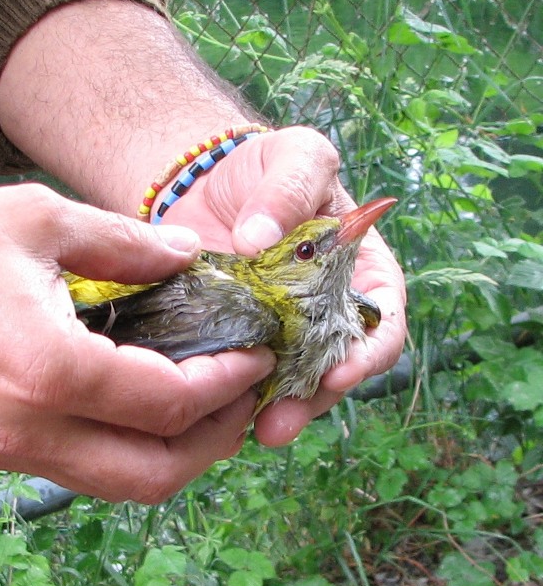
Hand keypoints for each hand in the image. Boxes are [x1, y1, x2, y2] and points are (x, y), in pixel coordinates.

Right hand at [0, 185, 274, 502]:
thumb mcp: (35, 217)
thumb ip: (122, 240)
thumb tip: (186, 254)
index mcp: (49, 369)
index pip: (168, 401)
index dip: (226, 380)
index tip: (257, 351)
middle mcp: (33, 428)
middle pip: (155, 471)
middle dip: (216, 437)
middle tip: (246, 390)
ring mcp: (10, 448)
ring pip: (121, 481)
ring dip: (177, 450)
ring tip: (209, 400)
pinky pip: (84, 466)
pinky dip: (131, 444)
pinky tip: (146, 397)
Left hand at [161, 125, 407, 445]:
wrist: (205, 181)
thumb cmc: (266, 166)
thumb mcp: (294, 155)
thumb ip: (289, 189)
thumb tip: (258, 239)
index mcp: (359, 272)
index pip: (380, 324)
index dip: (366, 355)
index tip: (338, 374)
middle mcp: (322, 311)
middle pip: (330, 368)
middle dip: (309, 400)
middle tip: (278, 424)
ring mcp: (275, 328)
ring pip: (282, 381)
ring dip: (268, 408)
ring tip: (243, 430)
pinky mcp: (231, 334)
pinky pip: (234, 370)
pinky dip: (226, 393)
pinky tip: (208, 412)